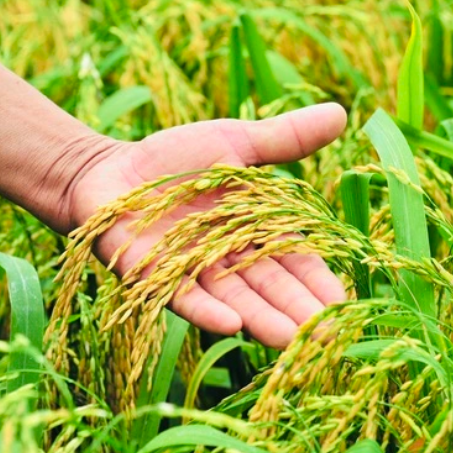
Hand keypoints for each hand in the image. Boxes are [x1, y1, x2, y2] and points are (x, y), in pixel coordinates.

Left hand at [64, 103, 347, 347]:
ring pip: (235, 299)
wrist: (109, 170)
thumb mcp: (235, 141)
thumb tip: (343, 112)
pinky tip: (232, 326)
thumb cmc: (175, 158)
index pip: (295, 259)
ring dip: (262, 320)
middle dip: (298, 312)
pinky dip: (207, 310)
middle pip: (270, 287)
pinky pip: (184, 297)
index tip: (343, 303)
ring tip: (290, 340)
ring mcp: (192, 271)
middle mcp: (228, 258)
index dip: (318, 281)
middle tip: (329, 338)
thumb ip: (286, 138)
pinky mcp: (154, 277)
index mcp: (254, 229)